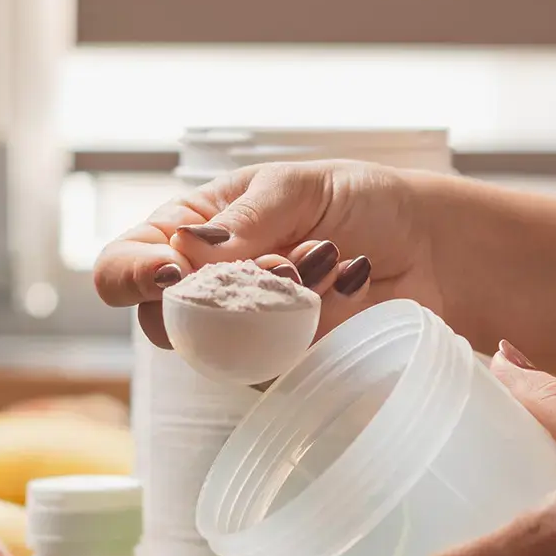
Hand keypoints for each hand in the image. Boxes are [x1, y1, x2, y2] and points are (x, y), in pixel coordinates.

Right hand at [93, 160, 445, 348]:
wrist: (429, 247)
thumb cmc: (357, 202)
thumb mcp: (297, 187)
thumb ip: (246, 219)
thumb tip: (190, 248)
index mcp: (190, 233)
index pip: (126, 263)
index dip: (131, 274)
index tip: (171, 271)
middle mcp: (206, 290)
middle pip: (159, 324)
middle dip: (216, 297)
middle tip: (282, 265)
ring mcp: (244, 337)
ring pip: (221, 353)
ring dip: (277, 306)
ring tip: (327, 258)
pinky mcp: (287, 368)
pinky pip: (277, 368)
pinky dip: (316, 323)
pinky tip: (350, 284)